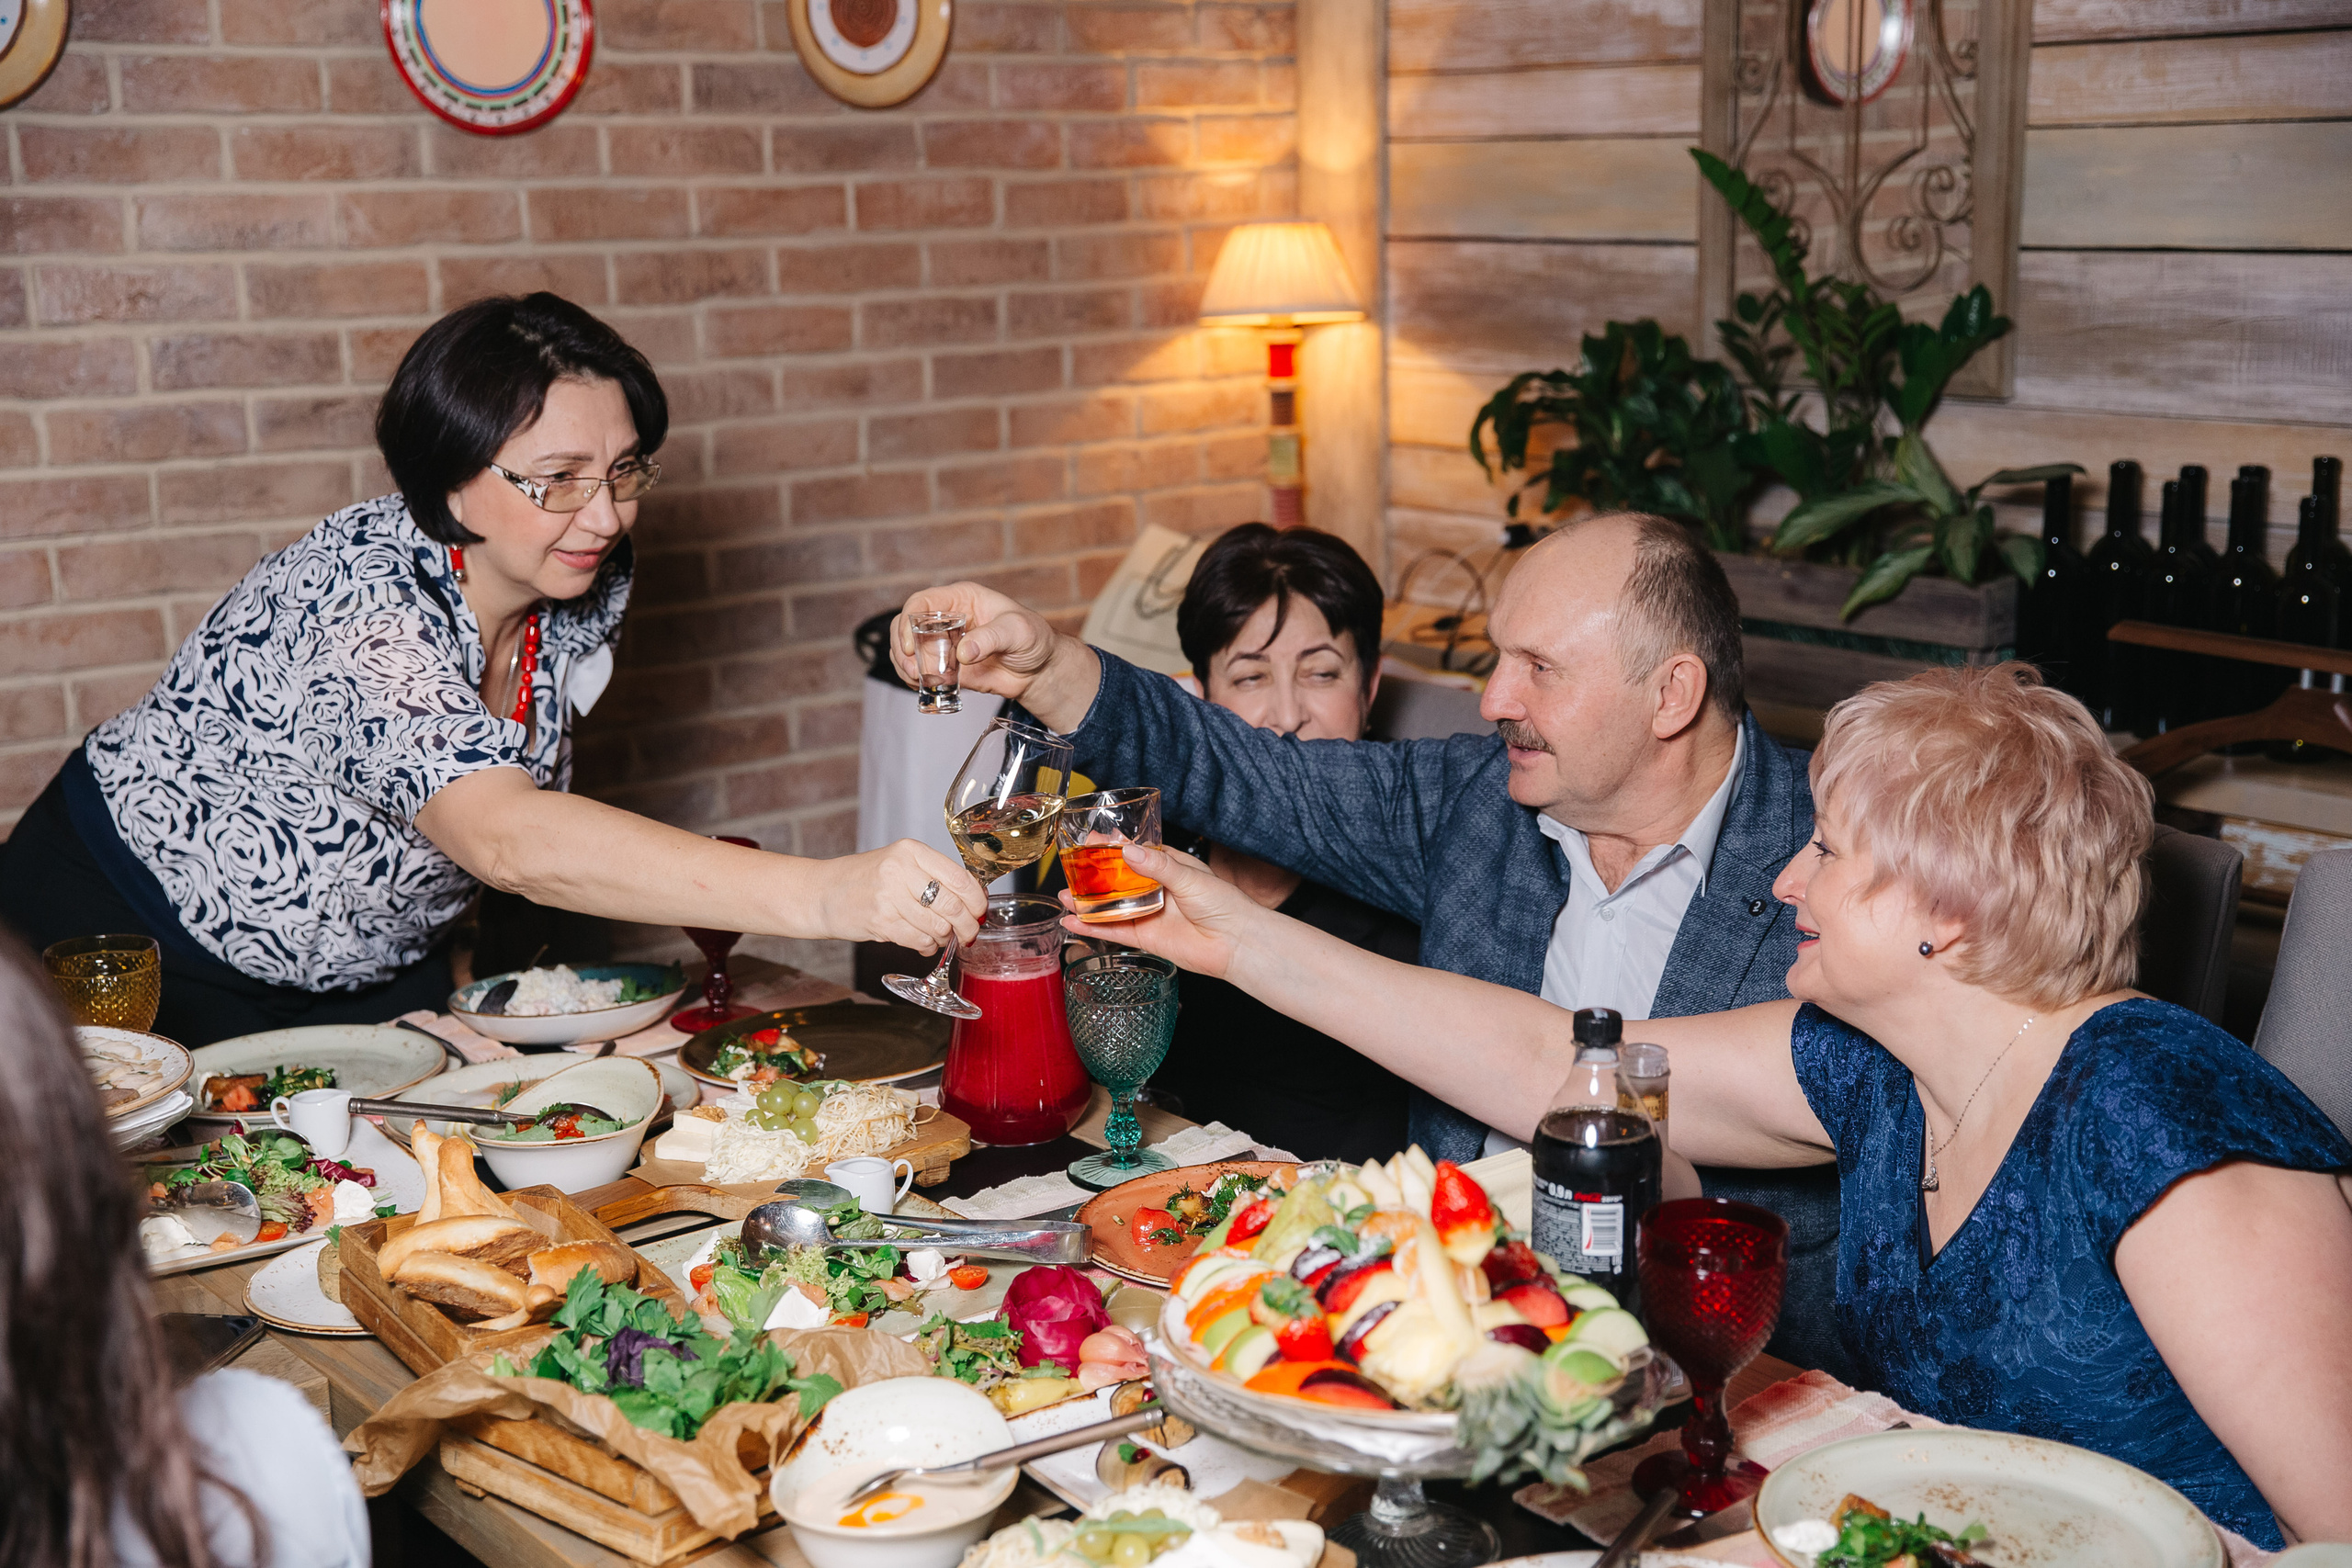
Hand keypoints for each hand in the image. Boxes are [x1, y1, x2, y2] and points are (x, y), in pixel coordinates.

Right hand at [818, 840, 985, 951]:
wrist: (821, 892)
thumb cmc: (865, 879)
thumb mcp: (899, 863)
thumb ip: (934, 876)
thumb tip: (973, 901)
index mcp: (910, 851)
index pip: (959, 876)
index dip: (977, 900)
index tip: (980, 911)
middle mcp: (900, 870)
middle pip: (953, 905)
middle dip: (968, 926)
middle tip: (969, 933)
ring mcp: (889, 897)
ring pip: (938, 926)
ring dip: (945, 937)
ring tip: (940, 935)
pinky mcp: (880, 922)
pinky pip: (920, 941)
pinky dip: (928, 946)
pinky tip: (925, 942)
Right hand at [891, 582, 1074, 712]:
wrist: (1040, 669)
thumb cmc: (1034, 639)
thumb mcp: (1017, 631)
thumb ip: (991, 638)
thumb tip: (963, 652)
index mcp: (961, 599)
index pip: (921, 602)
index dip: (908, 621)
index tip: (911, 646)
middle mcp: (947, 619)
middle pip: (905, 626)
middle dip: (902, 648)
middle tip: (911, 669)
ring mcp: (943, 644)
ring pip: (907, 650)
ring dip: (905, 666)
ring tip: (917, 680)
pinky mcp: (945, 667)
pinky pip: (919, 671)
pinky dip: (914, 680)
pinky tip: (924, 686)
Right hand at [1060, 843, 1255, 979]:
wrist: (1237, 943)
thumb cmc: (1224, 905)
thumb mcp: (1190, 877)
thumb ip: (1158, 866)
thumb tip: (1128, 851)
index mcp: (1169, 867)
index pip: (1135, 852)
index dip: (1113, 846)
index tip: (1092, 838)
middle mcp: (1155, 889)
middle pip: (1117, 880)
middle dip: (1093, 874)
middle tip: (1070, 866)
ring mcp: (1148, 914)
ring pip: (1111, 907)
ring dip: (1087, 902)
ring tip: (1065, 895)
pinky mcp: (1146, 937)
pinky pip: (1114, 931)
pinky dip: (1093, 928)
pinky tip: (1074, 923)